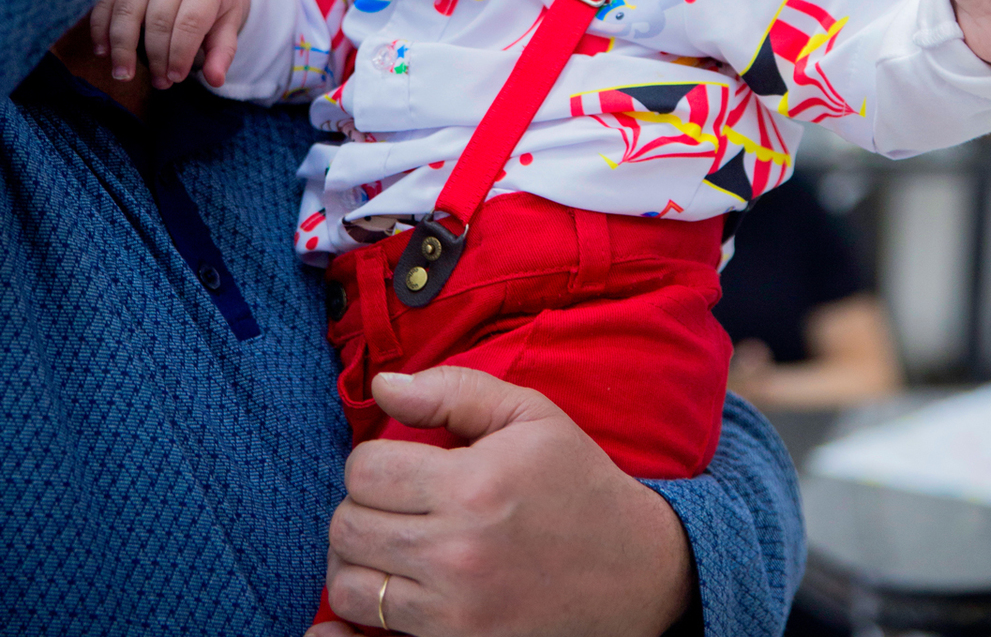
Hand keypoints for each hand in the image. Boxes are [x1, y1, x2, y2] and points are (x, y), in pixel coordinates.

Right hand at [90, 0, 248, 90]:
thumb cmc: (212, 1)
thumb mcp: (228, 22)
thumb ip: (223, 52)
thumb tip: (216, 81)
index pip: (189, 22)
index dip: (180, 54)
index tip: (175, 78)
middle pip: (158, 20)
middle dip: (156, 56)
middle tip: (159, 82)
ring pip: (127, 11)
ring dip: (122, 47)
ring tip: (124, 75)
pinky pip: (104, 2)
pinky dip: (100, 29)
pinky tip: (103, 53)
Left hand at [312, 367, 693, 636]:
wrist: (636, 573)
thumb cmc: (578, 484)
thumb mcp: (530, 416)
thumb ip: (452, 391)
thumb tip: (382, 386)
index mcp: (473, 484)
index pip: (364, 469)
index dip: (373, 460)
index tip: (400, 465)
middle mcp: (456, 552)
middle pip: (347, 526)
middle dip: (362, 506)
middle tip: (394, 503)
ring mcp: (453, 612)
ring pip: (348, 584)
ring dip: (360, 559)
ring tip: (391, 543)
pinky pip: (371, 635)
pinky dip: (367, 612)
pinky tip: (392, 587)